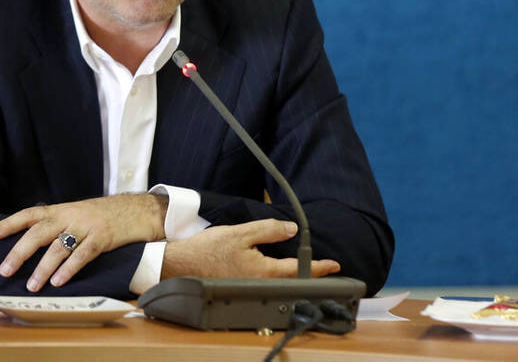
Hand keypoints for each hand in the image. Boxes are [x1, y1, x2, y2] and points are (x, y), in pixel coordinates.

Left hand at [0, 194, 167, 291]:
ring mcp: (86, 226)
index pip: (30, 214)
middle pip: (39, 232)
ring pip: (59, 246)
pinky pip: (83, 254)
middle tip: (5, 270)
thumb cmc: (101, 216)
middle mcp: (70, 215)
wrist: (135, 209)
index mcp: (60, 210)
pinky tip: (58, 281)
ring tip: (32, 286)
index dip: (10, 223)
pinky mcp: (102, 238)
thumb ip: (55, 226)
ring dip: (43, 268)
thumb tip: (29, 245)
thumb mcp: (75, 214)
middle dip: (20, 251)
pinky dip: (69, 268)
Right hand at [161, 219, 340, 278]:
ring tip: (307, 269)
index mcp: (264, 271)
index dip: (319, 266)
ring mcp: (251, 288)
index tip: (335, 265)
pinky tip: (278, 271)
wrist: (182, 265)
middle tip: (325, 269)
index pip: (299, 269)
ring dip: (296, 277)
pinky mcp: (242, 288)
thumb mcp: (241, 233)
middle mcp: (261, 284)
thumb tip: (292, 230)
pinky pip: (267, 284)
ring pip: (281, 283)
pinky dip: (279, 278)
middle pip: (293, 280)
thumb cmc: (208, 249)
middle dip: (311, 274)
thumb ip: (268, 230)